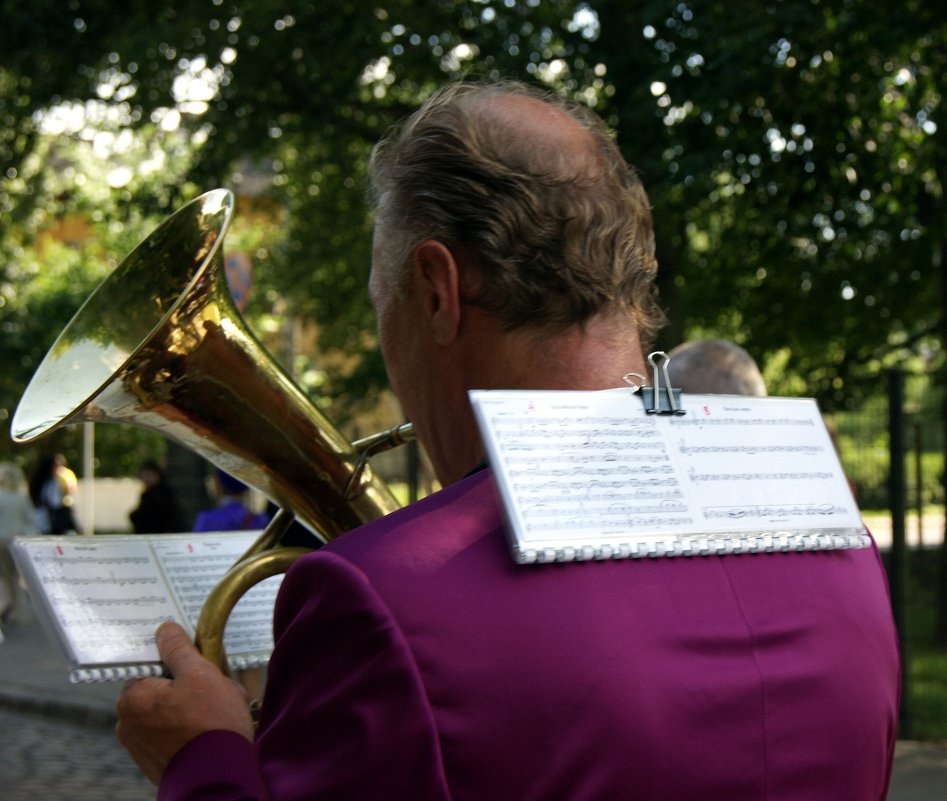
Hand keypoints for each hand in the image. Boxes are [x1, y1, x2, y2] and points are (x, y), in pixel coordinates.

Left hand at [115, 621, 254, 783]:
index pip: (151, 666)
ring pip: (167, 712)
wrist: (220, 780)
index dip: (177, 662)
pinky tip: (208, 733)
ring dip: (189, 709)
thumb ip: (178, 649)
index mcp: (132, 698)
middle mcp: (127, 723)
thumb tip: (165, 630)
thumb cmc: (211, 724)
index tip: (198, 665)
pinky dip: (187, 731)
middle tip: (212, 691)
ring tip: (215, 715)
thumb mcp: (200, 674)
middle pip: (159, 689)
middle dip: (186, 687)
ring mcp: (139, 747)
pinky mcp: (153, 764)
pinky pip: (170, 735)